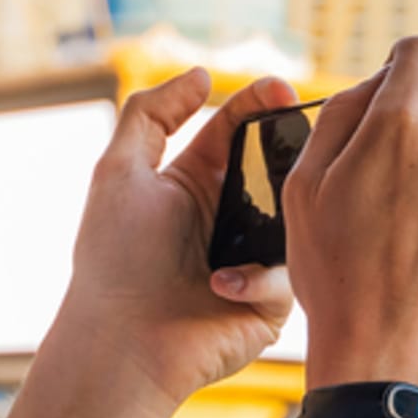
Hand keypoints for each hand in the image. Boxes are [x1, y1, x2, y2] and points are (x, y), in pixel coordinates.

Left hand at [53, 69, 303, 405]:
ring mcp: (254, 257)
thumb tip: (201, 74)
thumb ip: (152, 114)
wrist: (123, 343)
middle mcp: (229, 216)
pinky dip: (258, 275)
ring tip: (261, 217)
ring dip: (285, 212)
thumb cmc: (114, 261)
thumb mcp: (118, 172)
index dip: (260, 103)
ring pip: (299, 217)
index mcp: (195, 182)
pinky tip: (222, 285)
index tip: (281, 88)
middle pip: (277, 167)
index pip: (238, 129)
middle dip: (293, 149)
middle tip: (303, 133)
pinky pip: (289, 272)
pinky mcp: (273, 301)